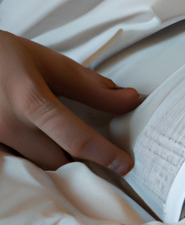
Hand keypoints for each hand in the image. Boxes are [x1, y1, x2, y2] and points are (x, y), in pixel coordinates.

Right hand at [0, 30, 140, 173]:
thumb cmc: (6, 56)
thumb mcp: (51, 63)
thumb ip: (92, 87)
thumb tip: (131, 100)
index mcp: (30, 101)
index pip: (75, 139)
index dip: (105, 155)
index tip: (126, 165)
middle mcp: (8, 125)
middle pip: (58, 162)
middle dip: (83, 163)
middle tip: (99, 155)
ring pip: (37, 168)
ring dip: (59, 162)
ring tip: (71, 148)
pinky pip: (19, 165)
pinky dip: (38, 161)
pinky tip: (46, 148)